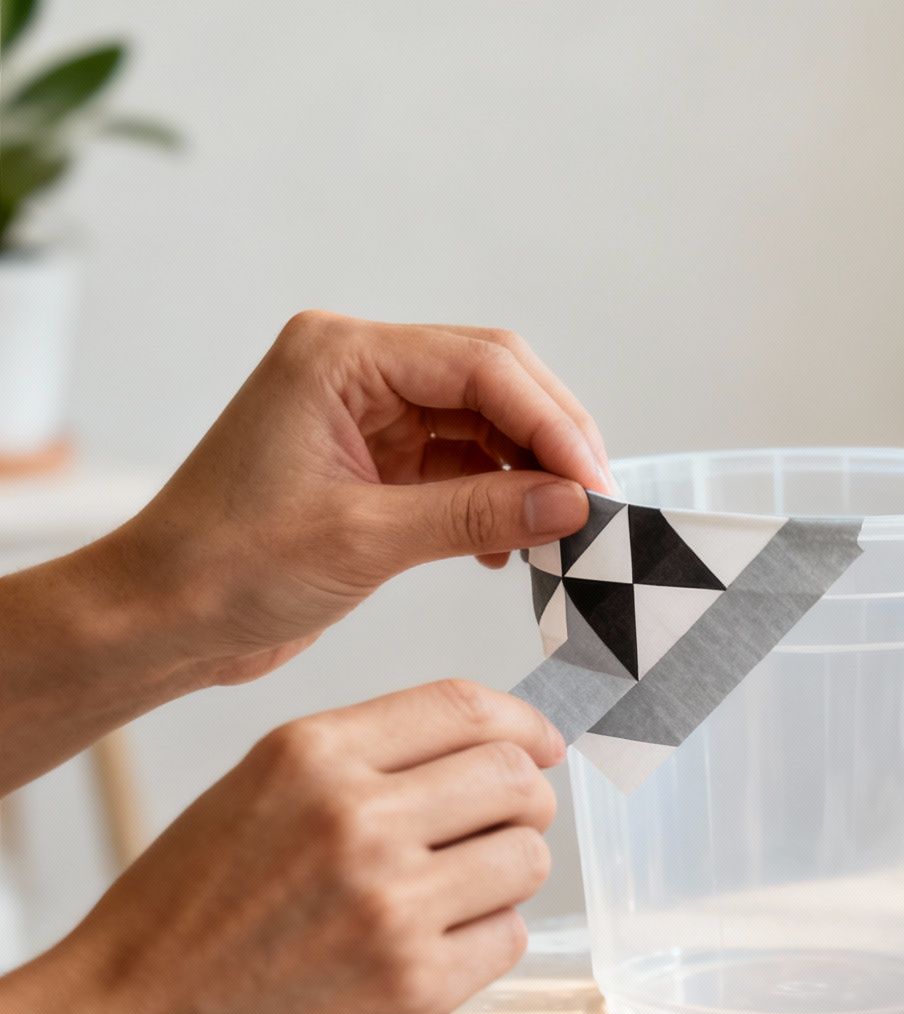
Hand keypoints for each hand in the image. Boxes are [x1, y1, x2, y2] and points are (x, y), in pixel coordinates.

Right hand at [0, 680, 561, 1013]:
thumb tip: (486, 746)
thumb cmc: (187, 919)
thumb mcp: (255, 796)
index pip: (465, 707)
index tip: (542, 745)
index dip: (523, 724)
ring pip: (526, 857)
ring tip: (453, 896)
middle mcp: (356, 819)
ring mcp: (390, 904)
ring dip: (506, 875)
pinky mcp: (413, 985)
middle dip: (524, 802)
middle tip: (503, 828)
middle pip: (514, 779)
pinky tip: (432, 949)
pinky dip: (485, 941)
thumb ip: (362, 763)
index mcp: (311, 756)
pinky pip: (507, 936)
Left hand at [117, 311, 614, 685]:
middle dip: (551, 444)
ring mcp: (369, 414)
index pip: (482, 365)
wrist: (158, 621)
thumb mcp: (364, 540)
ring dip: (530, 476)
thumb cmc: (226, 569)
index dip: (552, 422)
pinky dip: (498, 502)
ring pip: (487, 426)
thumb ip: (477, 513)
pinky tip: (511, 548)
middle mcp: (358, 370)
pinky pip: (464, 466)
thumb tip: (575, 503)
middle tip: (598, 507)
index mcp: (340, 356)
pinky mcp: (377, 461)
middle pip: (494, 384)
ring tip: (564, 534)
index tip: (597, 485)